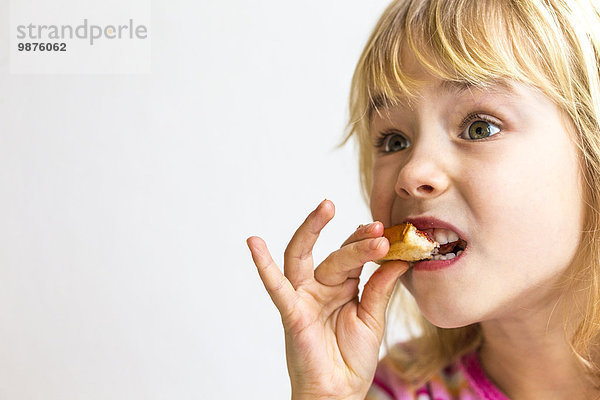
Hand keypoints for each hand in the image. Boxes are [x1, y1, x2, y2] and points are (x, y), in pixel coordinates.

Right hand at [246, 199, 408, 399]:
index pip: (353, 256)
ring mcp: (304, 298)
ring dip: (311, 231)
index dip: (369, 243)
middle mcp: (321, 287)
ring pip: (303, 258)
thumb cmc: (352, 358)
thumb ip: (380, 288)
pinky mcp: (292, 314)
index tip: (389, 231)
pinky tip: (255, 244)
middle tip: (373, 223)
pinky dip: (264, 267)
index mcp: (342, 287)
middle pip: (334, 254)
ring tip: (326, 208)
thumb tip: (400, 257)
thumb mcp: (372, 318)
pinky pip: (277, 288)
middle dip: (351, 236)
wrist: (339, 393)